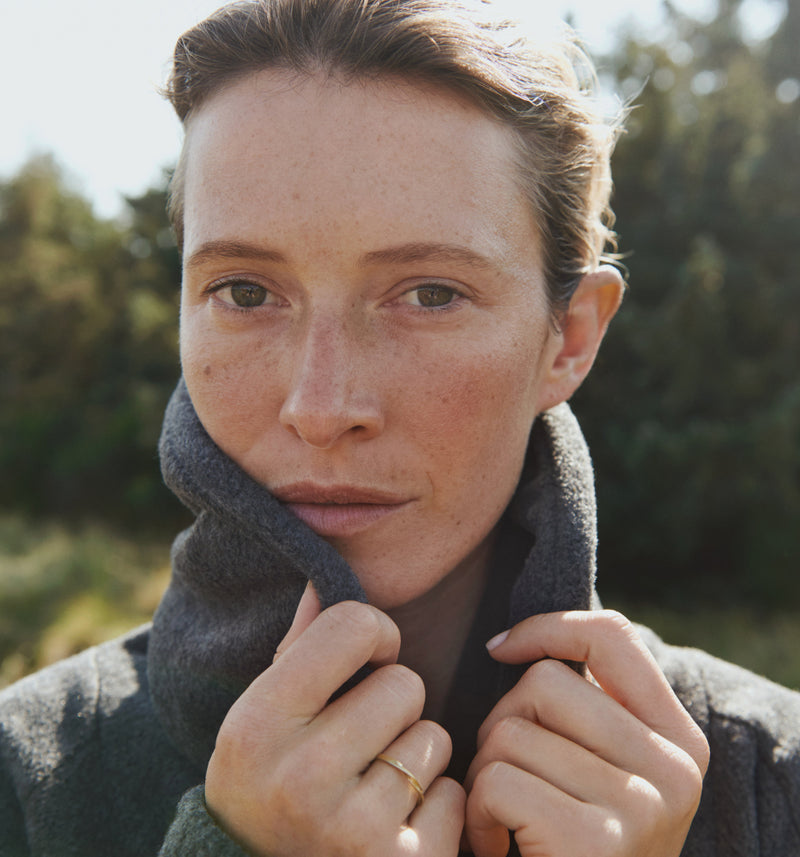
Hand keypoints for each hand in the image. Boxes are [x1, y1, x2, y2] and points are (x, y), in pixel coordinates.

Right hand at [205, 583, 464, 855]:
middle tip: (362, 738)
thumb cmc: (269, 784)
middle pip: (405, 682)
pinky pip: (454, 794)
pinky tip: (393, 825)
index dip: (374, 634)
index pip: (354, 625)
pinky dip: (433, 806)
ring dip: (415, 754)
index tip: (367, 659)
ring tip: (373, 783)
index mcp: (258, 723)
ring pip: (434, 737)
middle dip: (393, 703)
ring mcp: (353, 829)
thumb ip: (297, 647)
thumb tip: (323, 580)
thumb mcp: (261, 719)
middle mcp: (300, 776)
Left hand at [464, 610, 708, 856]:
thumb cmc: (569, 841)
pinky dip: (477, 812)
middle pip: (544, 683)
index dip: (547, 628)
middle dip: (503, 724)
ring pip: (510, 731)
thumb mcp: (598, 769)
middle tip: (509, 779)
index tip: (501, 649)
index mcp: (679, 738)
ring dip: (484, 772)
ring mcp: (641, 805)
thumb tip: (509, 643)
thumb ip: (584, 710)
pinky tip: (498, 845)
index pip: (613, 636)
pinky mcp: (596, 842)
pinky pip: (496, 780)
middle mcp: (674, 768)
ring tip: (505, 817)